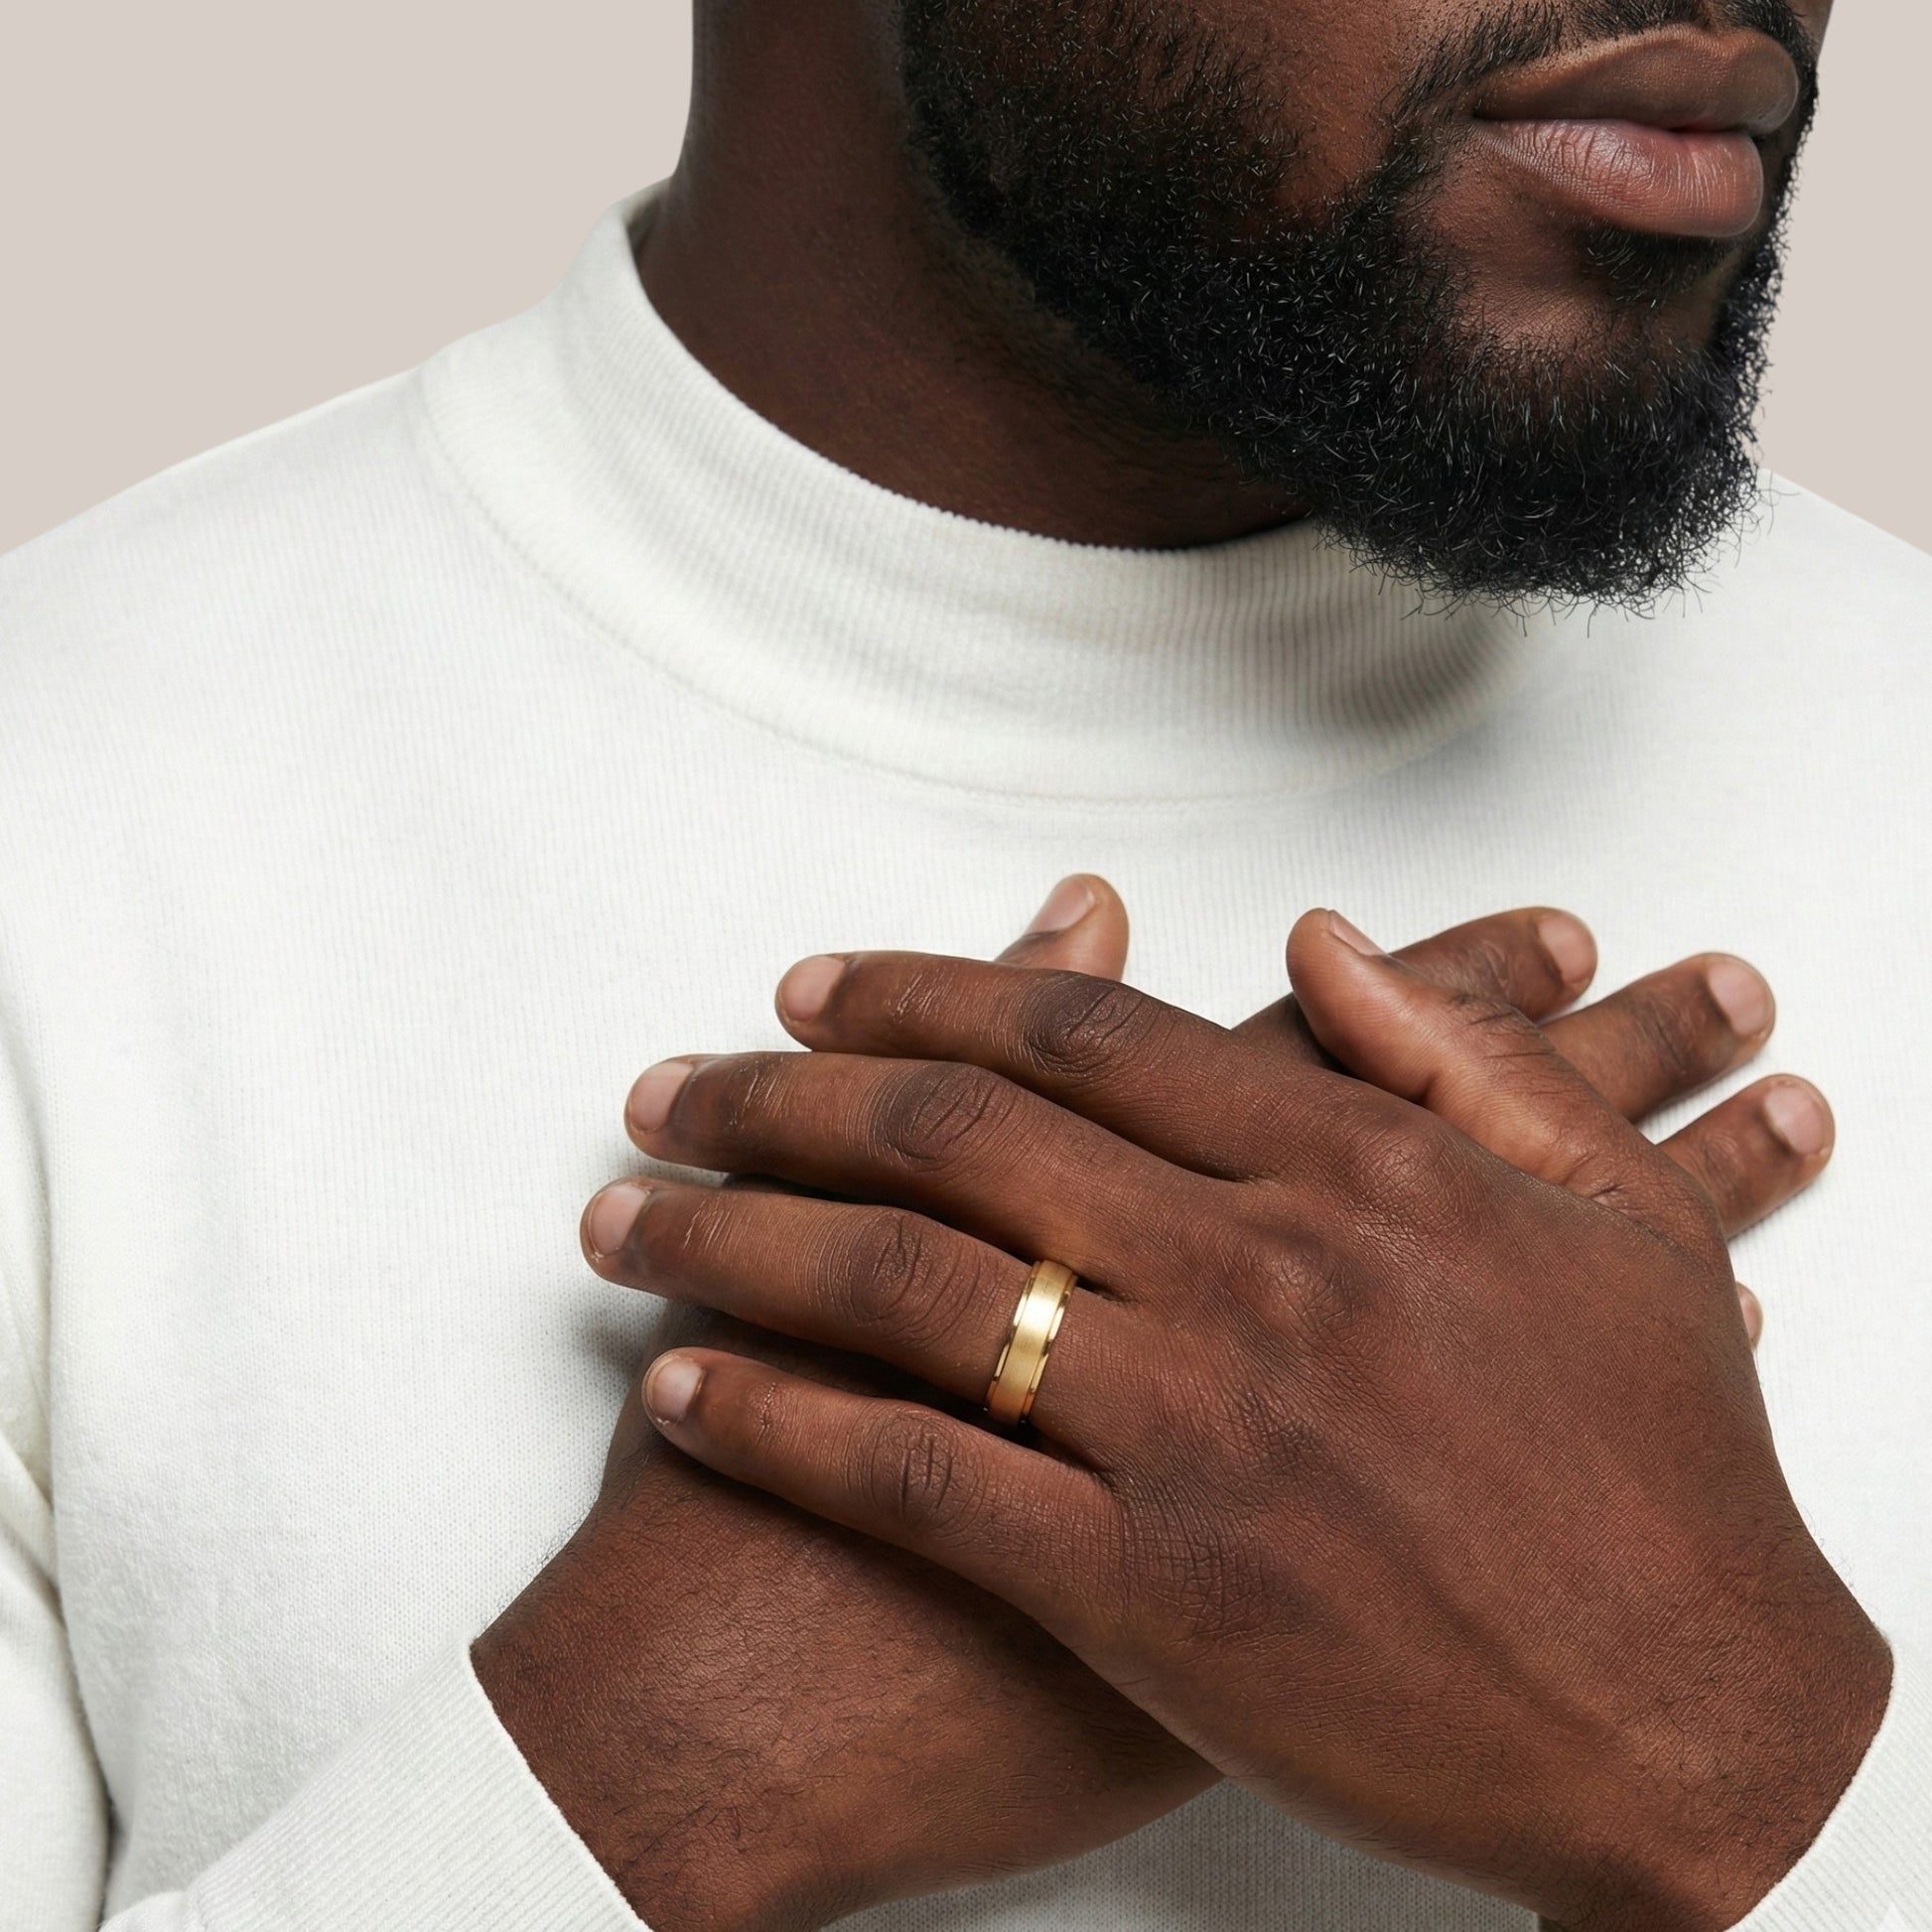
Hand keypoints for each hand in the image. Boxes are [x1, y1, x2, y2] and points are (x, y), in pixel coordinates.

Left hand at [605, 908, 1881, 1931]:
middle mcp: (1254, 1276)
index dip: (925, 991)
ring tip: (623, 1210)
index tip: (815, 986)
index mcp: (1354, 1174)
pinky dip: (777, 1423)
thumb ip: (1452, 1061)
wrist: (1698, 1714)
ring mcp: (1194, 1431)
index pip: (1088, 1034)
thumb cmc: (1665, 1472)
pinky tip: (683, 1389)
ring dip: (734, 1231)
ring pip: (905, 1285)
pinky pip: (916, 1478)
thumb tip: (1316, 938)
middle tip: (672, 1080)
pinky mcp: (1148, 1593)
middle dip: (781, 1092)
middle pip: (956, 1134)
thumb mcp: (1610, 1222)